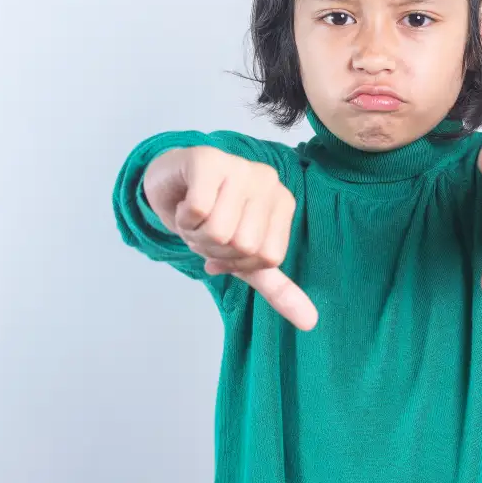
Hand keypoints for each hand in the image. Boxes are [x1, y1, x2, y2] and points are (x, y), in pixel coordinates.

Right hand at [144, 146, 317, 329]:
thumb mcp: (244, 256)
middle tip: (205, 230)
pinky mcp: (207, 159)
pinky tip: (184, 205)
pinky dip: (183, 219)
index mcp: (282, 202)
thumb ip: (277, 287)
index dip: (238, 262)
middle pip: (243, 245)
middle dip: (214, 249)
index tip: (225, 244)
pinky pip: (198, 211)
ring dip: (196, 236)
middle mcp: (267, 181)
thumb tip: (310, 323)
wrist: (171, 182)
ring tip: (194, 218)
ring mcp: (239, 166)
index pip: (268, 258)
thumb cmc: (211, 217)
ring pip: (219, 231)